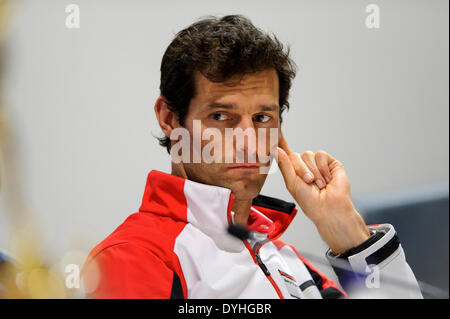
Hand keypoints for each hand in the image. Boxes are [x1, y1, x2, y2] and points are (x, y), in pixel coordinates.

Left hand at [276, 133, 369, 254]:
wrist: (329, 207)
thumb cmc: (309, 201)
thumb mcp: (292, 183)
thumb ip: (284, 165)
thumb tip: (276, 149)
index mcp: (294, 171)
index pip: (286, 154)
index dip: (280, 144)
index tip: (273, 132)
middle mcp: (305, 165)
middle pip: (296, 155)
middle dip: (301, 169)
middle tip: (308, 181)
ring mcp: (318, 163)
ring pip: (308, 154)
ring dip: (313, 171)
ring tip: (319, 184)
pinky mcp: (330, 162)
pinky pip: (321, 155)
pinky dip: (323, 167)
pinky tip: (327, 178)